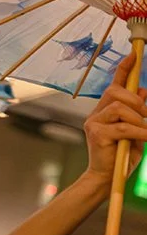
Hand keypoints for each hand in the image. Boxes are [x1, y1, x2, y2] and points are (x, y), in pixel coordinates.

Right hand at [83, 57, 146, 184]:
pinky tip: (146, 138)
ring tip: (144, 132)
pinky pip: (123, 126)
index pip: (114, 85)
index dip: (124, 69)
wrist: (108, 179)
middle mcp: (96, 114)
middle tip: (146, 116)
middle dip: (136, 101)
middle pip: (116, 92)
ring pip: (119, 108)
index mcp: (105, 111)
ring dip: (138, 119)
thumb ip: (138, 113)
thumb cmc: (122, 156)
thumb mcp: (136, 131)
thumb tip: (143, 91)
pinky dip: (140, 132)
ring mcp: (94, 124)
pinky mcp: (96, 135)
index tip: (133, 55)